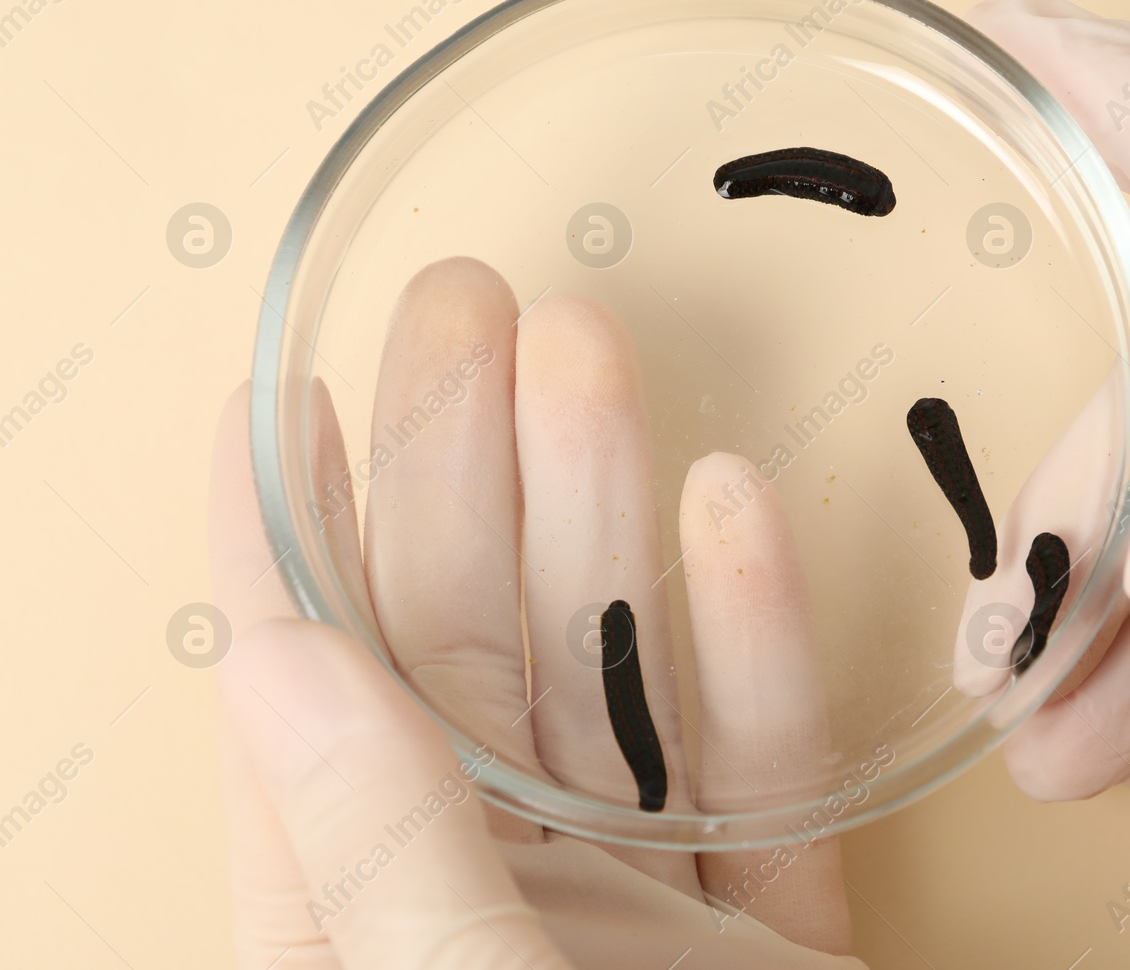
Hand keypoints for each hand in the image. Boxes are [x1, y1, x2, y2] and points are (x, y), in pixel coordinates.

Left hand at [209, 259, 863, 966]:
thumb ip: (381, 843)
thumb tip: (277, 656)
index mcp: (361, 926)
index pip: (301, 701)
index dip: (284, 536)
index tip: (279, 394)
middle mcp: (491, 893)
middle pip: (466, 648)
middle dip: (466, 463)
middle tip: (467, 306)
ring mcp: (638, 900)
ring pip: (614, 673)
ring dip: (606, 503)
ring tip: (589, 349)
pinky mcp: (768, 917)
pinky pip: (764, 758)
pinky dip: (758, 635)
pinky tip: (734, 509)